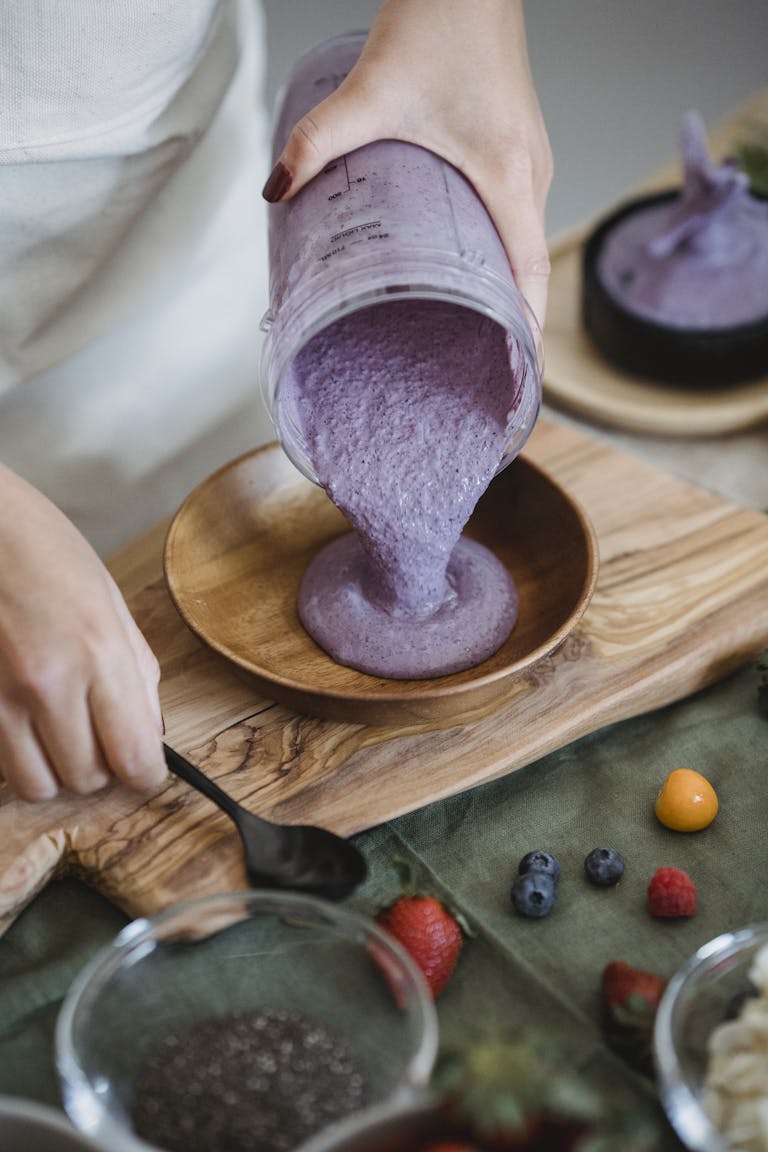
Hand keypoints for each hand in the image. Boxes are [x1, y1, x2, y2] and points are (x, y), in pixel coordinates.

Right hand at [0, 466, 166, 801]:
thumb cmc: (42, 549)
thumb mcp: (109, 600)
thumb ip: (137, 673)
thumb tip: (152, 733)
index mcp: (99, 652)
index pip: (134, 757)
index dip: (146, 774)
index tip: (145, 768)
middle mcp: (49, 682)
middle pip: (88, 778)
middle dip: (101, 766)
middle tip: (98, 735)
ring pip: (39, 785)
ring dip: (55, 768)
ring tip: (58, 730)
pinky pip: (1, 764)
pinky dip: (17, 756)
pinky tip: (24, 718)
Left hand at [262, 0, 552, 332]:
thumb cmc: (442, 24)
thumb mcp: (372, 92)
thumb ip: (318, 141)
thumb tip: (276, 189)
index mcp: (510, 174)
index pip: (529, 272)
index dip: (523, 329)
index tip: (512, 374)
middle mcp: (533, 172)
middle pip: (529, 266)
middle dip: (507, 320)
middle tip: (477, 365)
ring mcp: (531, 158)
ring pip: (524, 240)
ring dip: (503, 285)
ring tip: (468, 329)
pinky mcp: (517, 144)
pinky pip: (517, 214)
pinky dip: (500, 250)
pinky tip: (463, 265)